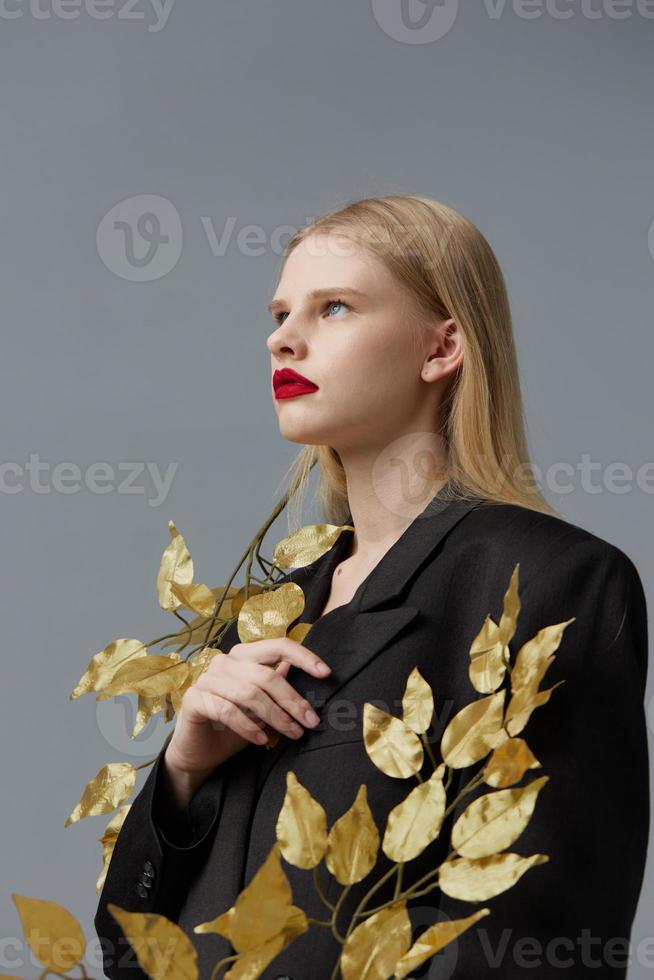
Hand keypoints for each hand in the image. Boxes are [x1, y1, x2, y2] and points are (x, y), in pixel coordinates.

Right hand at [164, 636, 330, 775]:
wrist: (199, 752)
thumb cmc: (235, 726)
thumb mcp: (263, 705)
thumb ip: (279, 685)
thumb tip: (313, 673)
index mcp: (244, 655)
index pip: (278, 646)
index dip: (304, 656)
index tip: (326, 673)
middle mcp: (224, 661)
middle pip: (267, 675)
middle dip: (293, 701)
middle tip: (311, 722)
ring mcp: (207, 678)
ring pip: (250, 694)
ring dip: (276, 717)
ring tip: (293, 734)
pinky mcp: (194, 699)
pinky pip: (228, 711)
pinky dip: (248, 727)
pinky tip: (262, 740)